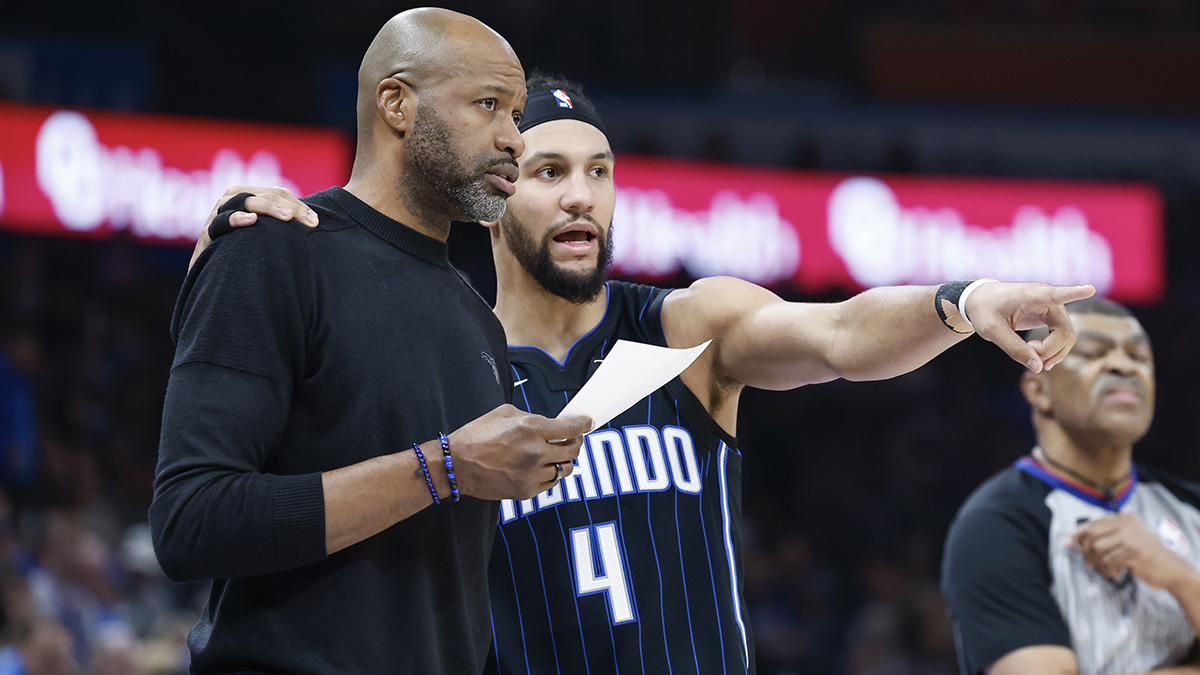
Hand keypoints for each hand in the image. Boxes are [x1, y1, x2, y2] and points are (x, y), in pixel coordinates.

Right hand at [188, 186, 319, 271]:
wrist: (215, 276)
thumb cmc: (244, 253)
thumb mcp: (266, 237)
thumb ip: (283, 225)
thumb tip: (316, 221)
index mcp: (247, 197)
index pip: (277, 193)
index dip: (298, 205)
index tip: (316, 222)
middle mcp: (230, 202)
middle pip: (263, 195)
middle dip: (289, 206)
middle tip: (309, 221)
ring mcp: (217, 216)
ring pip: (243, 201)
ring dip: (267, 207)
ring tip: (286, 217)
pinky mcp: (207, 234)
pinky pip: (220, 222)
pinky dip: (236, 218)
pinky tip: (251, 221)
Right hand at [448, 404, 591, 500]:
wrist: (456, 464)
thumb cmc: (477, 435)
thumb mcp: (504, 413)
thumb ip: (532, 417)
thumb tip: (550, 424)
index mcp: (530, 428)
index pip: (570, 428)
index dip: (583, 425)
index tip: (588, 423)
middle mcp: (535, 452)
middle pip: (573, 450)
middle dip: (576, 442)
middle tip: (573, 439)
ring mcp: (531, 474)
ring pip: (565, 469)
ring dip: (563, 460)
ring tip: (555, 455)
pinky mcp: (526, 490)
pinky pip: (551, 483)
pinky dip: (550, 474)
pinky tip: (541, 467)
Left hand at [964, 281, 1094, 372]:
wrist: (981, 299)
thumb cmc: (985, 310)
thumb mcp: (991, 331)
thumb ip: (1014, 349)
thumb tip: (1039, 368)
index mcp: (1031, 295)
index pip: (1056, 294)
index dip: (1074, 293)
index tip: (1089, 288)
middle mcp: (1047, 299)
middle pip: (1065, 331)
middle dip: (1050, 351)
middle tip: (1029, 357)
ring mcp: (1052, 307)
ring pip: (1067, 336)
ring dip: (1054, 353)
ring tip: (1032, 357)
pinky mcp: (1052, 316)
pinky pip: (1063, 337)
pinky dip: (1054, 350)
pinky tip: (1040, 357)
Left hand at [1069, 513, 1196, 590]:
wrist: (1171, 569)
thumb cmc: (1146, 556)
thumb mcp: (1128, 539)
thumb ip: (1107, 535)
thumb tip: (1075, 540)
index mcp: (1125, 518)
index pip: (1094, 523)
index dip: (1078, 533)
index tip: (1067, 543)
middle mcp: (1127, 524)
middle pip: (1092, 535)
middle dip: (1086, 551)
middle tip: (1089, 564)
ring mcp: (1131, 537)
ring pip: (1097, 548)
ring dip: (1098, 563)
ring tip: (1107, 570)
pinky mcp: (1134, 552)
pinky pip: (1108, 561)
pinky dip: (1109, 570)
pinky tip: (1118, 573)